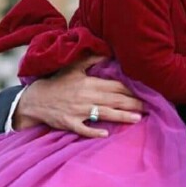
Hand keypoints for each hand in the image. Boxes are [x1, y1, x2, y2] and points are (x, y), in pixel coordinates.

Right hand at [13, 55, 143, 136]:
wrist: (35, 99)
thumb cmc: (57, 82)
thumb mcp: (73, 67)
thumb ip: (92, 59)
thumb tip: (109, 53)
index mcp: (89, 83)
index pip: (115, 85)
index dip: (132, 88)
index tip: (146, 91)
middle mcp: (86, 97)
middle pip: (115, 100)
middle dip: (133, 103)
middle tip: (150, 106)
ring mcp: (78, 111)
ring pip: (105, 114)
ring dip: (122, 116)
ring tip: (138, 118)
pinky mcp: (70, 123)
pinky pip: (84, 129)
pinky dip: (94, 131)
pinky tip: (106, 134)